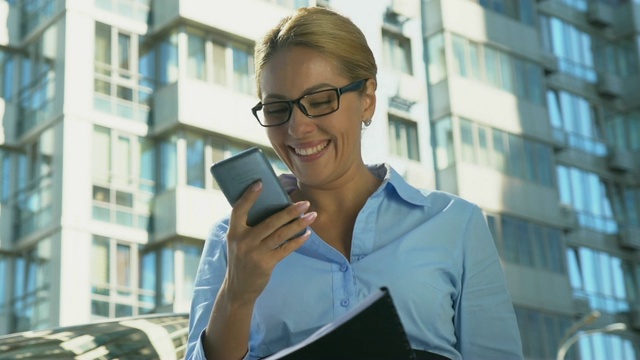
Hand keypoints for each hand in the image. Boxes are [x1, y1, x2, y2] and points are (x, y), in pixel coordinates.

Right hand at [224, 181, 316, 304]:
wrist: (238, 289)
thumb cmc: (241, 260)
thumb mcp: (238, 243)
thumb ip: (249, 228)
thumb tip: (274, 209)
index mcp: (234, 232)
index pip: (239, 209)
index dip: (249, 196)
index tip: (260, 183)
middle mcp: (243, 241)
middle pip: (270, 221)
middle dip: (290, 211)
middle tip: (305, 203)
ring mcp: (254, 253)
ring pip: (281, 234)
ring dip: (298, 224)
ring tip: (312, 215)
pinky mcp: (265, 264)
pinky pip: (285, 249)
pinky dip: (297, 241)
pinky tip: (307, 234)